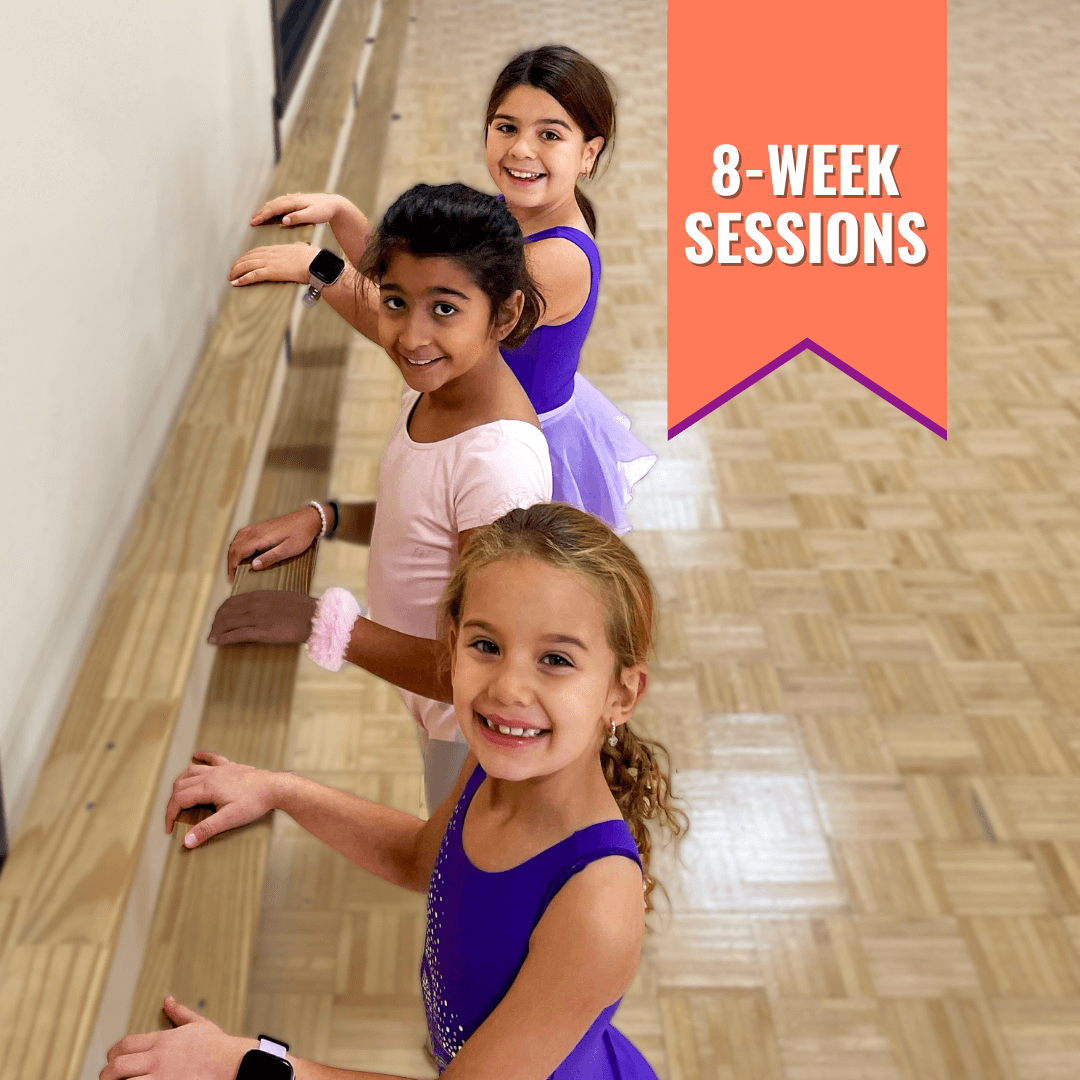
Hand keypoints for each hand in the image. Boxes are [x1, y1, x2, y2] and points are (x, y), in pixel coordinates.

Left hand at [101, 996, 251, 1079]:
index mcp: (163, 1040)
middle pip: (118, 1066)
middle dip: (107, 1074)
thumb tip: (168, 1000)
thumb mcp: (199, 1024)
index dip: (113, 1053)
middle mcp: (158, 1058)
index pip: (126, 1044)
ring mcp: (161, 1077)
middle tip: (106, 1078)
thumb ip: (180, 1013)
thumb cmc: (217, 1046)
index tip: (111, 1060)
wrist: (232, 1063)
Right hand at [165, 751, 279, 846]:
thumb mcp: (230, 819)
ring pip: (192, 770)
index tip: (169, 828)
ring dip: (181, 782)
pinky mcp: (231, 766)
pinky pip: (212, 758)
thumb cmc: (255, 803)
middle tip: (174, 816)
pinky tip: (196, 755)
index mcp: (208, 787)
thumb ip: (207, 829)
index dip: (170, 814)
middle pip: (181, 784)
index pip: (179, 799)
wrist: (275, 787)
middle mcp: (211, 774)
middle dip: (173, 801)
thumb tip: (186, 841)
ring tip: (177, 795)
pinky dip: (202, 757)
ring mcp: (221, 769)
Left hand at [208, 590, 317, 645]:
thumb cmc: (302, 609)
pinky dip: (223, 638)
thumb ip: (266, 601)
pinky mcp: (261, 631)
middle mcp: (255, 604)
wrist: (315, 618)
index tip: (218, 618)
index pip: (232, 601)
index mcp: (260, 595)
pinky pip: (236, 634)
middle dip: (216, 622)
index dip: (222, 610)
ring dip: (216, 631)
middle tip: (212, 630)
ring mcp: (257, 618)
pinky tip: (216, 642)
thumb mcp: (281, 598)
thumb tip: (257, 608)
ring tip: (211, 638)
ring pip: (227, 623)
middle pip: (226, 612)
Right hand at [227, 506, 322, 580]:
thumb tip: (253, 567)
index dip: (232, 566)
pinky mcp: (261, 527)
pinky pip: (243, 535)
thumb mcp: (288, 550)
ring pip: (237, 540)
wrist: (308, 519)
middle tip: (232, 576)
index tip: (232, 578)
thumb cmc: (301, 535)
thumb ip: (270, 558)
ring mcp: (257, 528)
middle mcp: (255, 531)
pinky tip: (242, 552)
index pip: (238, 552)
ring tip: (235, 566)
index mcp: (260, 537)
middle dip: (230, 562)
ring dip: (233, 553)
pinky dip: (238, 545)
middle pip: (234, 547)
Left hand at [229, 242, 312, 286]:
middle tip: (232, 270)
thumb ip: (300, 246)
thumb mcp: (304, 248)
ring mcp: (269, 262)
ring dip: (236, 271)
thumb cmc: (312, 257)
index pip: (256, 251)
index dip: (246, 256)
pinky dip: (243, 279)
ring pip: (247, 265)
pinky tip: (236, 283)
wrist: (314, 262)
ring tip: (230, 277)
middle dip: (238, 264)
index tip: (241, 261)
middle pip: (248, 257)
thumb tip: (303, 245)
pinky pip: (252, 275)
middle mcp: (270, 254)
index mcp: (276, 249)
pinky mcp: (271, 272)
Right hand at [250, 191, 344, 227]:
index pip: (273, 209)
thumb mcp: (311, 215)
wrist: (335, 204)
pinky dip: (274, 207)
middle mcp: (292, 199)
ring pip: (276, 203)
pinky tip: (272, 208)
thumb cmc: (325, 211)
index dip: (262, 216)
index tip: (253, 223)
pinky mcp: (297, 202)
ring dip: (266, 209)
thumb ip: (297, 218)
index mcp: (293, 202)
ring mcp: (294, 200)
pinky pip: (281, 204)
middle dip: (261, 213)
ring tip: (258, 215)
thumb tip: (283, 221)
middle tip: (251, 221)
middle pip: (272, 205)